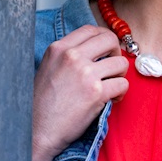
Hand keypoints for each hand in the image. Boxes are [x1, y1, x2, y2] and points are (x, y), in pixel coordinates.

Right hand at [31, 25, 128, 160]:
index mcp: (59, 48)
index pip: (91, 29)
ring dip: (120, 75)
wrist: (38, 131)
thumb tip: (94, 48)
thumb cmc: (42, 104)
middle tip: (112, 68)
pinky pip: (123, 84)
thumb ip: (68, 55)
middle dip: (116, 53)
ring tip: (111, 86)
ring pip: (121, 63)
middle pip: (110, 39)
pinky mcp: (96, 93)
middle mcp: (72, 56)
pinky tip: (111, 100)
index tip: (106, 50)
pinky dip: (120, 93)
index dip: (103, 38)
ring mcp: (85, 73)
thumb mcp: (48, 67)